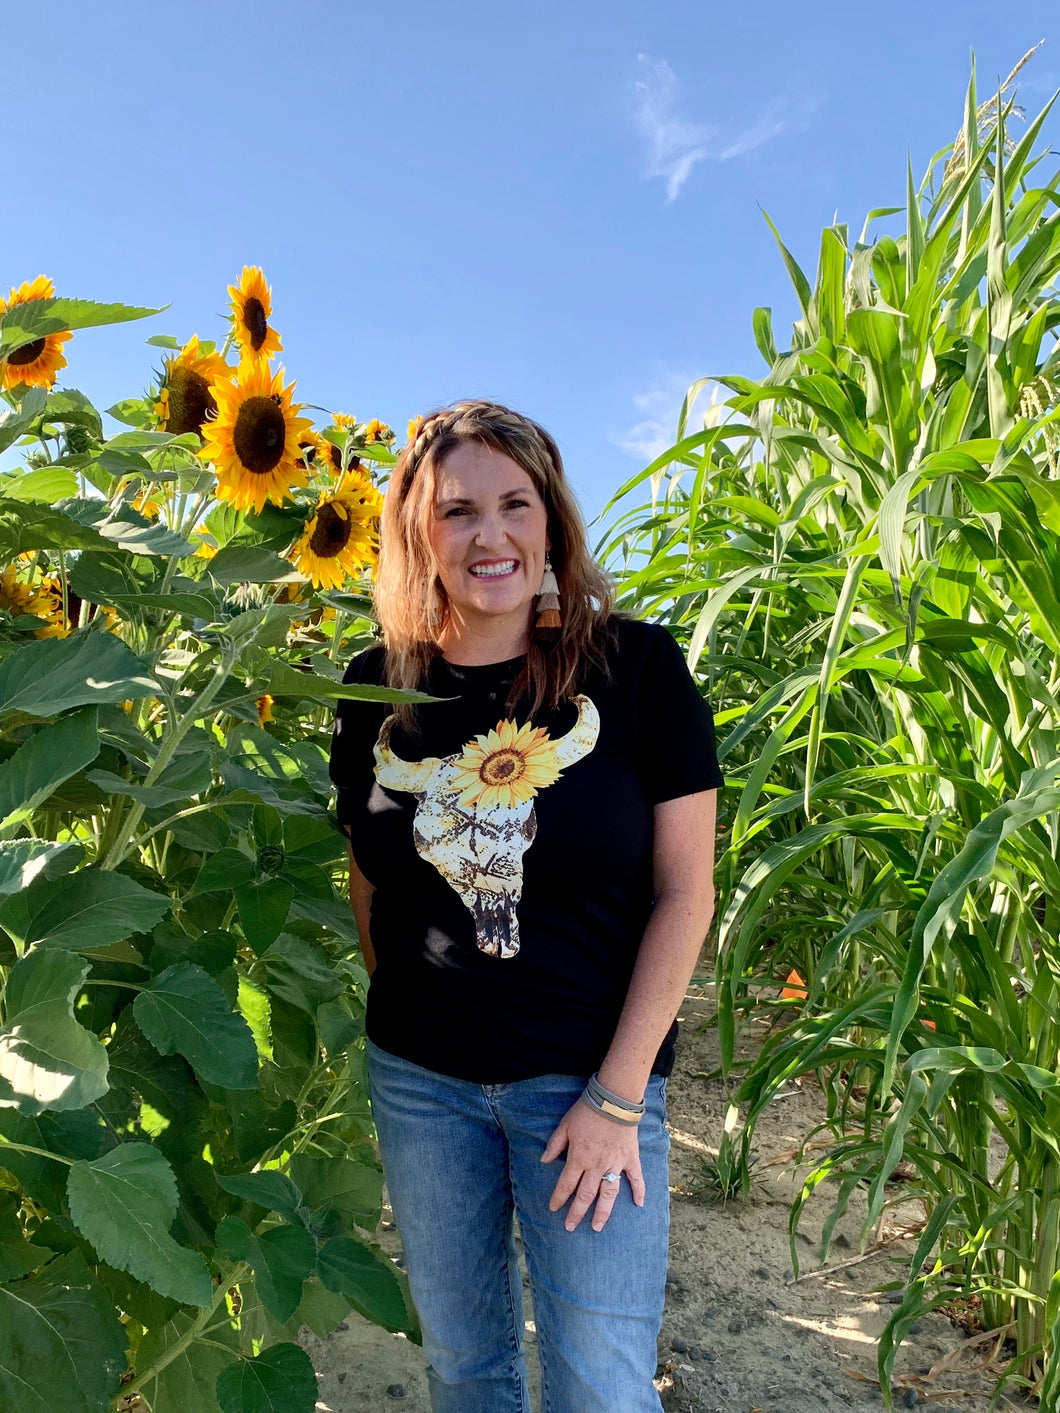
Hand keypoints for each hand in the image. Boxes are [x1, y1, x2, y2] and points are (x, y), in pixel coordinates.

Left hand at [540, 1098, 644, 1231]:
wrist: (613, 1100)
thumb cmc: (587, 1112)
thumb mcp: (565, 1125)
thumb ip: (555, 1144)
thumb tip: (544, 1160)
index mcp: (579, 1158)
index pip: (566, 1184)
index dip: (559, 1198)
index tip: (554, 1209)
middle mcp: (596, 1166)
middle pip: (585, 1195)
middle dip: (577, 1213)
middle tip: (570, 1228)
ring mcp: (615, 1165)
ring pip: (608, 1194)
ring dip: (602, 1212)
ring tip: (597, 1227)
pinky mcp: (630, 1159)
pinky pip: (636, 1178)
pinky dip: (639, 1191)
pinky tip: (639, 1205)